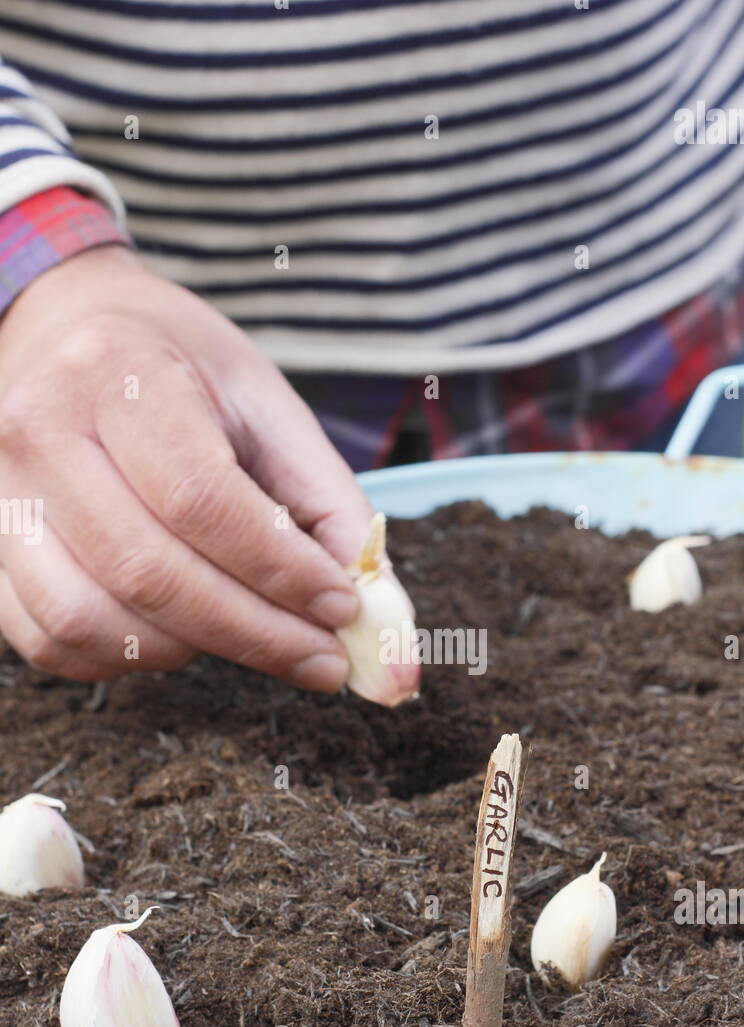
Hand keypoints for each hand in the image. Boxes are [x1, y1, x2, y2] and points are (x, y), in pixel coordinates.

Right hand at [0, 245, 371, 686]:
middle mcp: (38, 431)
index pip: (202, 500)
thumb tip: (383, 624)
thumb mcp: (267, 405)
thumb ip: (331, 509)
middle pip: (149, 571)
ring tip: (249, 636)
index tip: (342, 608)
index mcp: (117, 373)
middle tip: (324, 660)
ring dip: (190, 651)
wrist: (61, 327)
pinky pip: (51, 640)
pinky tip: (180, 637)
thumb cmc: (177, 368)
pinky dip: (126, 661)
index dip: (280, 571)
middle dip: (254, 634)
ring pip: (90, 619)